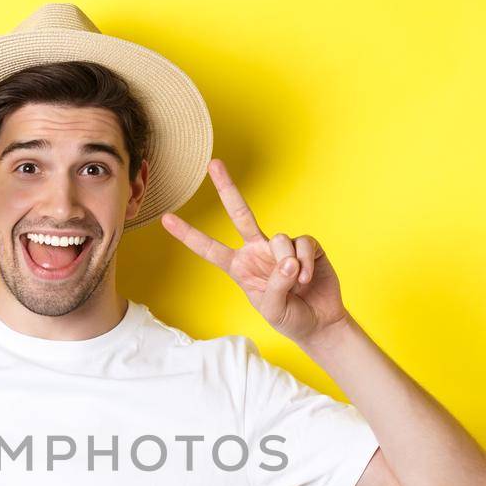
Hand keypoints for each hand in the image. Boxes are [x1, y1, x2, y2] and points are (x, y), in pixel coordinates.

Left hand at [160, 159, 348, 343]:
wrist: (319, 322)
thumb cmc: (290, 318)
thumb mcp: (273, 309)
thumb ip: (276, 285)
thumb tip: (288, 260)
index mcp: (239, 267)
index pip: (210, 249)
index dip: (189, 235)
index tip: (166, 219)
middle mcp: (257, 250)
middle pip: (239, 214)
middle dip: (227, 188)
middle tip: (213, 163)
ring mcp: (281, 246)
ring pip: (279, 238)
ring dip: (288, 264)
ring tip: (297, 285)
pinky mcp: (306, 246)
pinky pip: (303, 244)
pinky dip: (306, 263)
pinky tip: (308, 278)